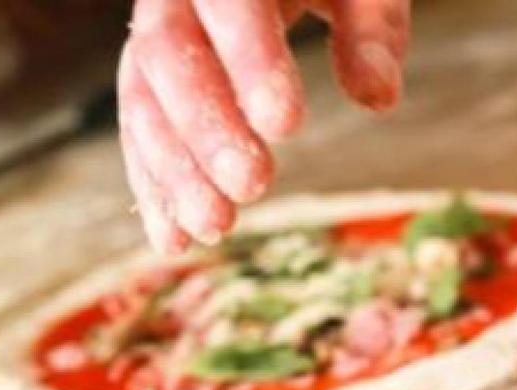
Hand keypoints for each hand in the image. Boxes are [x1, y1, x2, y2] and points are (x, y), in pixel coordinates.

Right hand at [118, 0, 409, 252]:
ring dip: (174, 170)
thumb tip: (377, 96)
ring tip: (213, 228)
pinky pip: (138, 129)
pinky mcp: (150, 80)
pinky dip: (154, 185)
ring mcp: (155, 35)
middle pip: (171, 55)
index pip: (230, 2)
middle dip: (208, 128)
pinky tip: (174, 239)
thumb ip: (373, 30)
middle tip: (251, 187)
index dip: (252, 61)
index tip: (285, 124)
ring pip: (144, 99)